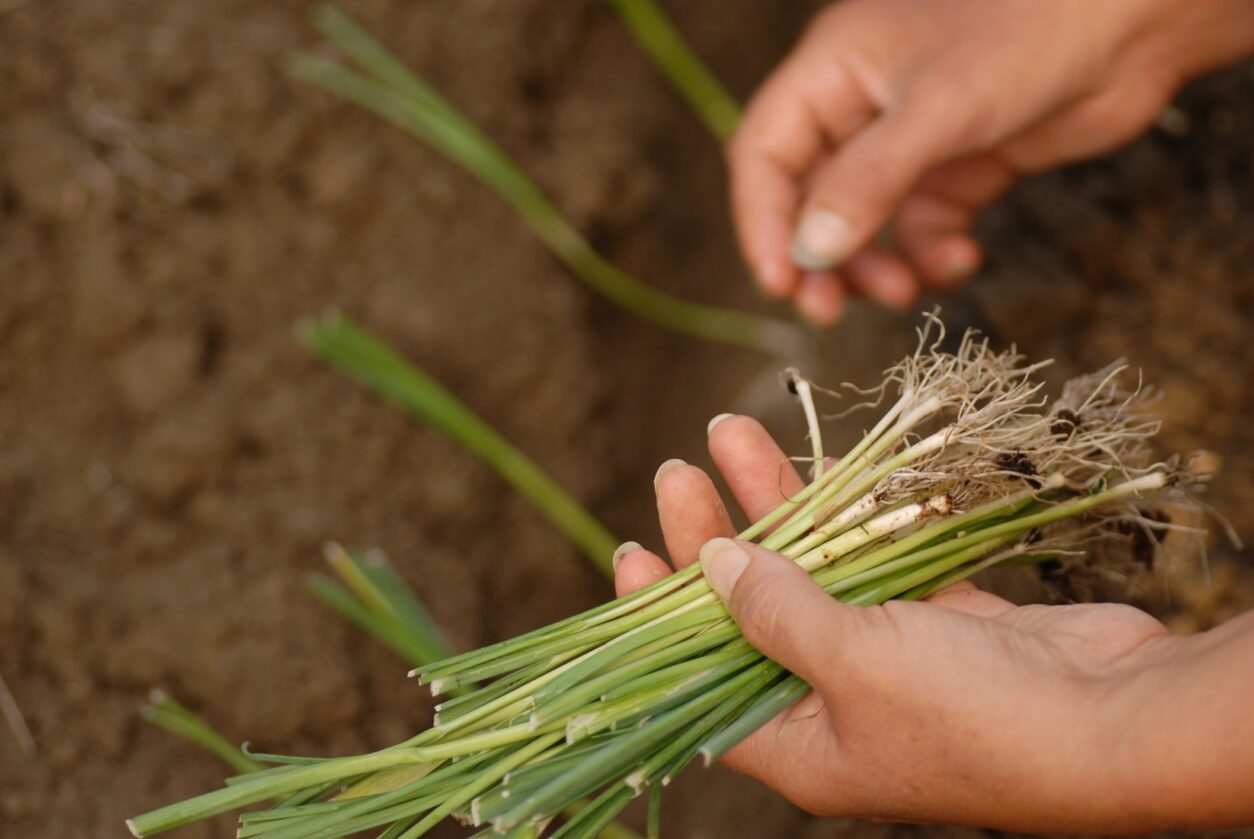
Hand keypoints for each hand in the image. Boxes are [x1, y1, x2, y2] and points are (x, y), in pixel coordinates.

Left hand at [614, 415, 1253, 830]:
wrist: (1116, 718)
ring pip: (811, 570)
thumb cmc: (971, 716)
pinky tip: (814, 459)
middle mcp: (832, 705)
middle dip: (712, 538)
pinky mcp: (937, 620)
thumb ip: (775, 613)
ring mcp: (887, 659)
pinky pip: (874, 558)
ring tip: (727, 432)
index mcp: (797, 743)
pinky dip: (847, 514)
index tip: (629, 551)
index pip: (697, 679)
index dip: (655, 617)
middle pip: (748, 612)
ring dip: (774, 505)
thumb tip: (712, 566)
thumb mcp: (850, 665)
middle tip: (675, 472)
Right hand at [729, 0, 1253, 323]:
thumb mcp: (937, 107)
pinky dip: (933, 253)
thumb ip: (865, 183)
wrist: (1138, 18)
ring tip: (900, 290)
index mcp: (834, 70)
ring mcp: (913, 139)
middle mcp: (863, 106)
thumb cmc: (1033, 25)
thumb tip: (808, 253)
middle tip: (826, 310)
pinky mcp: (962, 165)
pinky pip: (924, 226)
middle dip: (819, 257)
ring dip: (875, 265)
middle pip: (809, 197)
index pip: (766, 154)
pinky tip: (962, 258)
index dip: (762, 222)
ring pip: (866, 221)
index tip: (781, 282)